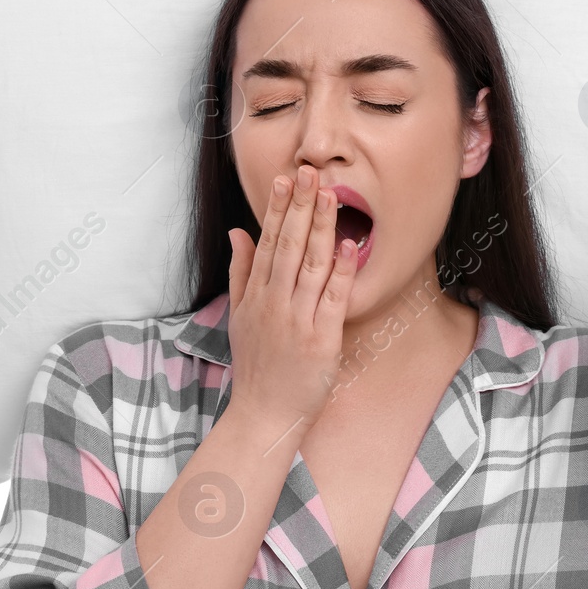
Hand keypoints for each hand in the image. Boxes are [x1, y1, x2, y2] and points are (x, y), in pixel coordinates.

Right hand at [225, 165, 358, 435]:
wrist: (263, 415)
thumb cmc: (256, 368)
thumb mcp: (238, 317)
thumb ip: (240, 272)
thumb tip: (238, 232)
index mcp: (255, 296)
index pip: (267, 243)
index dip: (277, 210)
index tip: (284, 180)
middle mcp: (274, 303)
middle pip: (287, 246)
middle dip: (299, 207)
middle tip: (308, 173)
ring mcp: (297, 321)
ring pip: (309, 265)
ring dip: (320, 228)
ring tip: (329, 195)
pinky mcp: (320, 340)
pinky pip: (333, 299)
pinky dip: (341, 272)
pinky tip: (350, 246)